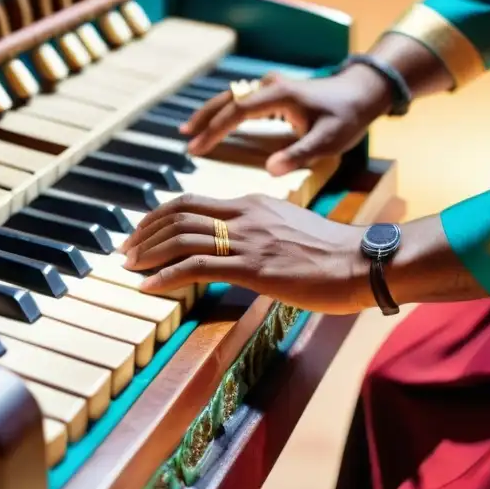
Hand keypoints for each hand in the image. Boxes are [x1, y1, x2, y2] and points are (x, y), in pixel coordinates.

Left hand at [119, 193, 371, 314]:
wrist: (363, 262)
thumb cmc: (334, 254)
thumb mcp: (291, 231)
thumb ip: (263, 232)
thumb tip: (242, 249)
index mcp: (253, 204)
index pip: (193, 202)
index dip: (160, 216)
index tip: (142, 232)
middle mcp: (245, 215)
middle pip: (179, 214)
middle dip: (145, 232)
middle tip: (125, 250)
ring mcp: (247, 240)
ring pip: (181, 238)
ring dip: (148, 253)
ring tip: (128, 268)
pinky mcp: (252, 266)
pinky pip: (195, 266)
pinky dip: (164, 276)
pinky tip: (148, 287)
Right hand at [182, 65, 393, 175]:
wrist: (364, 93)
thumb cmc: (347, 117)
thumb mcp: (328, 140)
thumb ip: (299, 155)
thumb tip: (270, 170)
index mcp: (279, 95)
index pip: (237, 111)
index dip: (215, 129)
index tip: (197, 147)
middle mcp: (270, 86)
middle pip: (227, 98)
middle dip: (204, 118)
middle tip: (184, 137)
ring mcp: (272, 86)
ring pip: (232, 96)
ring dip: (210, 113)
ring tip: (189, 131)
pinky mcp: (275, 91)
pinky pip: (241, 100)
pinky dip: (224, 111)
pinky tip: (215, 124)